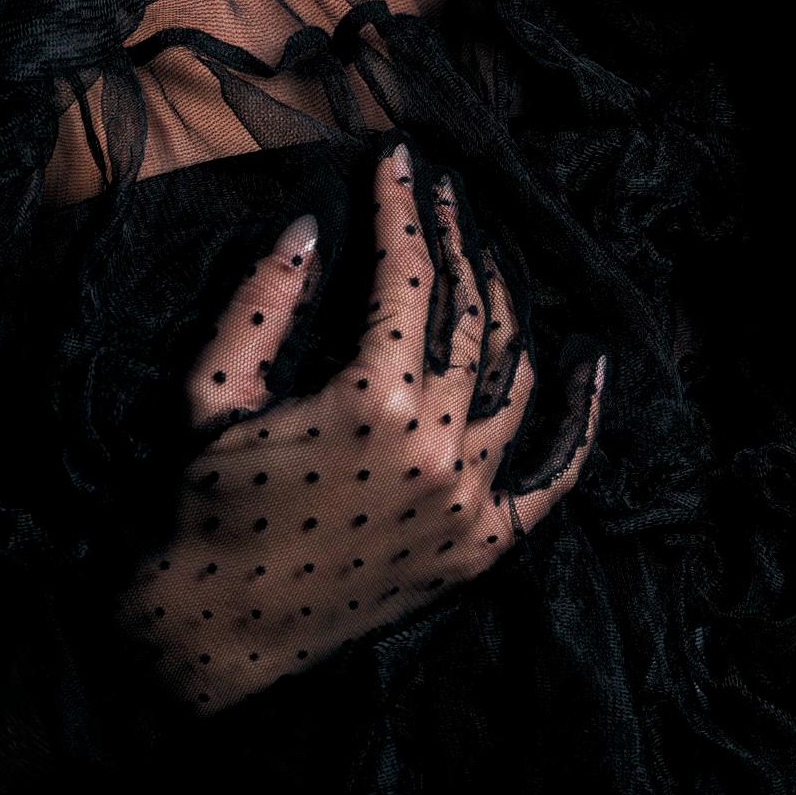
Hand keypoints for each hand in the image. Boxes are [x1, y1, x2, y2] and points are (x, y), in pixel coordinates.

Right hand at [116, 143, 606, 714]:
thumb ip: (264, 299)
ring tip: (483, 251)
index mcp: (372, 400)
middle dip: (454, 237)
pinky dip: (582, 418)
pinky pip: (556, 476)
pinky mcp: (482, 549)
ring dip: (503, 302)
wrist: (211, 635)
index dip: (401, 209)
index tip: (398, 159)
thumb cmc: (202, 505)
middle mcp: (439, 446)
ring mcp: (470, 501)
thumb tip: (310, 226)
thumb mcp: (213, 390)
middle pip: (468, 314)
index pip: (405, 277)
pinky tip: (593, 363)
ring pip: (514, 375)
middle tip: (442, 188)